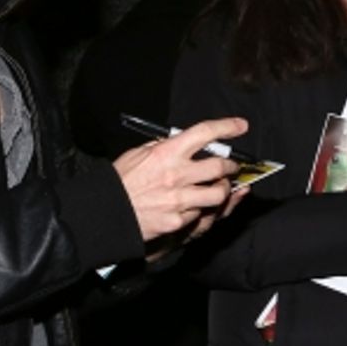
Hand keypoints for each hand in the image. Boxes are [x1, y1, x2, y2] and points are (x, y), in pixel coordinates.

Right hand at [114, 117, 248, 240]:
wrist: (106, 212)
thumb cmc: (121, 181)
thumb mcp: (139, 153)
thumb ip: (163, 146)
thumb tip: (182, 141)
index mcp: (167, 152)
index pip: (205, 133)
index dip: (227, 127)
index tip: (240, 126)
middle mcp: (177, 174)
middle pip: (221, 166)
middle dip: (233, 166)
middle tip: (233, 167)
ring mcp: (180, 199)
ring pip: (219, 193)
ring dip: (223, 189)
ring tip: (219, 188)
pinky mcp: (178, 219)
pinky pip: (200, 213)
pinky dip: (200, 209)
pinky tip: (193, 206)